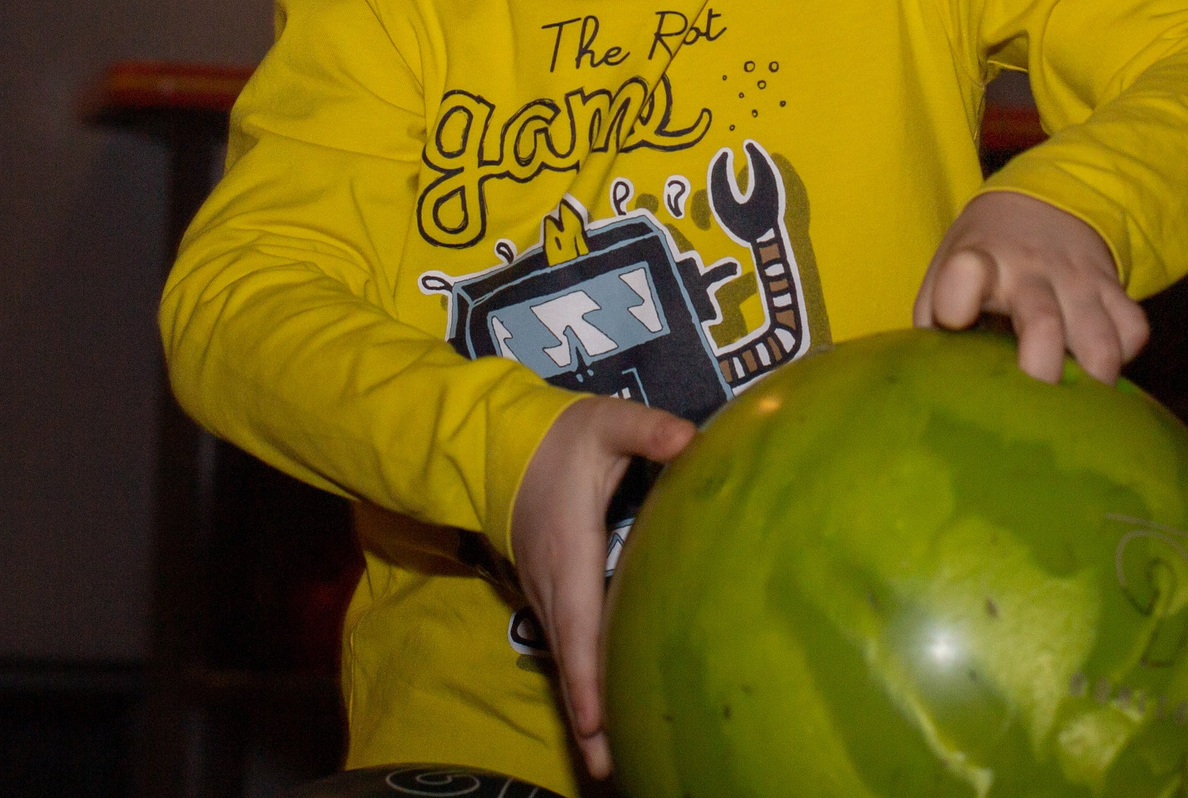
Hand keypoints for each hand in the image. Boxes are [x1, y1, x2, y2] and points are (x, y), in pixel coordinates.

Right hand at [509, 395, 695, 779]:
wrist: (499, 445)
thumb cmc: (559, 439)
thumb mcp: (604, 424)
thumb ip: (646, 430)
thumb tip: (689, 438)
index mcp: (569, 551)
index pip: (580, 621)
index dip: (587, 674)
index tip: (595, 721)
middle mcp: (553, 584)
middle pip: (572, 661)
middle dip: (586, 717)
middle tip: (608, 769)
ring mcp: (547, 593)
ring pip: (569, 660)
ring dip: (585, 709)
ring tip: (608, 762)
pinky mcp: (552, 595)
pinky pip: (569, 648)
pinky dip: (583, 684)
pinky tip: (602, 714)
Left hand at [912, 191, 1149, 383]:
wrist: (1045, 200)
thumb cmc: (985, 256)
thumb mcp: (947, 272)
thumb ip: (934, 322)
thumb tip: (935, 385)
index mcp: (979, 263)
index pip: (966, 272)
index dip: (958, 297)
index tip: (956, 320)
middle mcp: (1030, 270)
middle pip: (1043, 326)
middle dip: (1040, 374)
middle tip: (1030, 406)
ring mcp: (1077, 280)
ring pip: (1100, 344)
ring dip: (1090, 383)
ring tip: (1072, 402)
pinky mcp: (1113, 286)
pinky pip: (1133, 331)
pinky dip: (1123, 357)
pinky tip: (1097, 362)